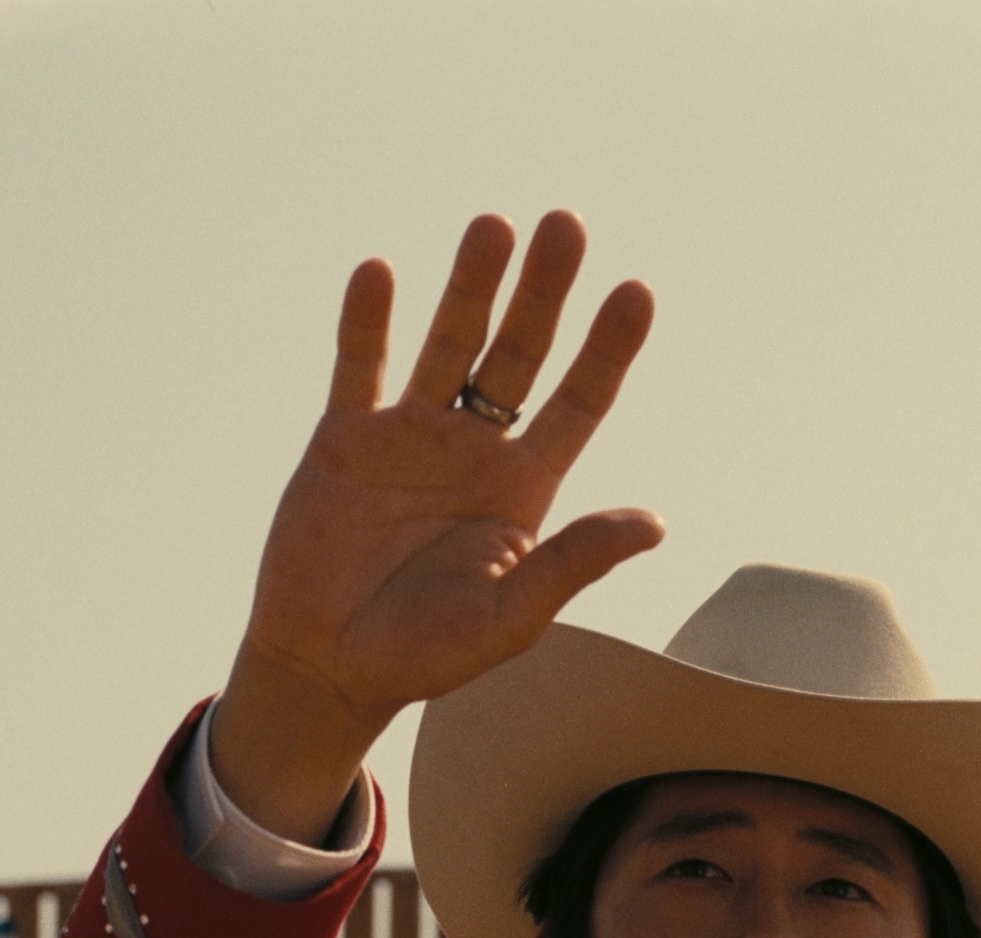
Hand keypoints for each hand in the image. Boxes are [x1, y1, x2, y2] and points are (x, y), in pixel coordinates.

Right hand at [211, 211, 661, 842]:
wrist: (327, 669)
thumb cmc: (426, 657)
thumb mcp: (511, 617)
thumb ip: (573, 562)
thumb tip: (653, 524)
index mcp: (524, 488)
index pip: (579, 402)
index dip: (608, 350)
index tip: (636, 292)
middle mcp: (473, 449)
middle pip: (518, 353)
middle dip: (543, 292)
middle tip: (567, 225)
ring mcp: (408, 437)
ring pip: (447, 343)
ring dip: (469, 287)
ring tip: (493, 226)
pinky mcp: (345, 440)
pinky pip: (359, 368)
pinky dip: (367, 322)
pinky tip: (379, 273)